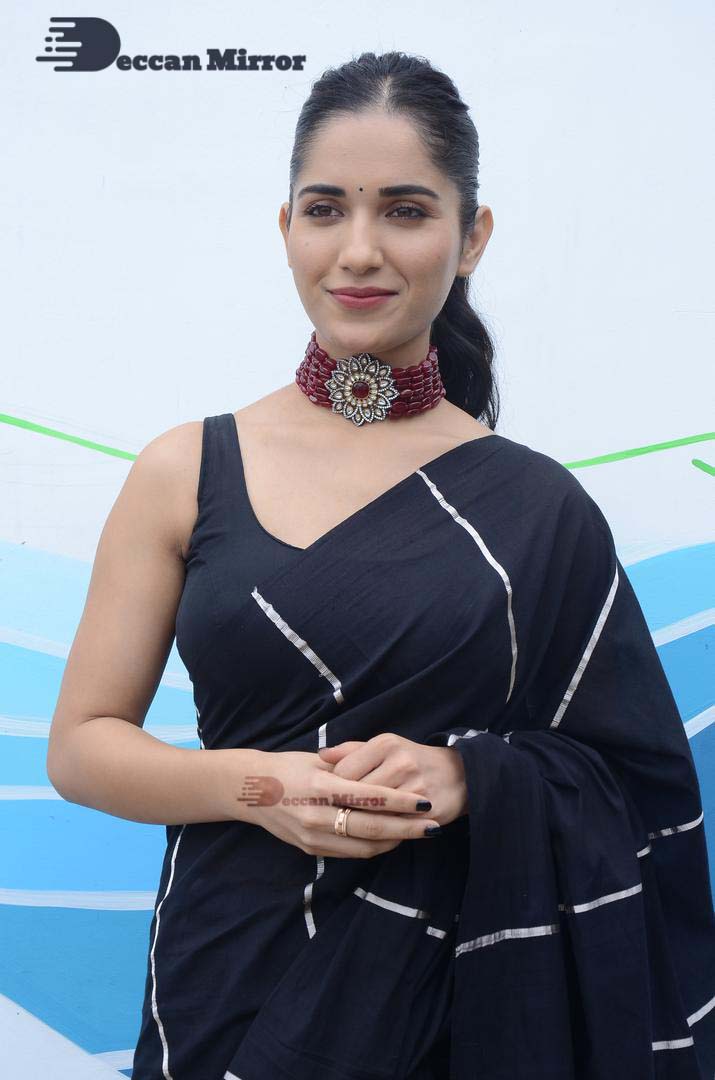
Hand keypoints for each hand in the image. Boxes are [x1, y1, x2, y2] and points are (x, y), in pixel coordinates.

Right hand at [227, 749, 440, 858]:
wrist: (249, 791)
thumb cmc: (288, 767)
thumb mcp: (318, 760)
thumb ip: (351, 768)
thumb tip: (389, 775)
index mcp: (319, 786)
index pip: (369, 796)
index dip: (400, 802)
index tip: (425, 802)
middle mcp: (315, 814)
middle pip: (371, 827)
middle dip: (407, 828)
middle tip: (434, 825)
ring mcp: (312, 836)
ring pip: (363, 846)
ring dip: (395, 841)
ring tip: (418, 833)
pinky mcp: (310, 849)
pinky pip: (350, 852)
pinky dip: (374, 847)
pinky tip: (391, 839)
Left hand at [317, 732, 467, 826]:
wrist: (457, 774)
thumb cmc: (410, 759)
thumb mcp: (382, 747)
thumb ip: (351, 751)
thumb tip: (321, 755)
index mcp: (385, 745)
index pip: (343, 771)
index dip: (332, 787)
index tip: (329, 794)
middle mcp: (400, 763)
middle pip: (357, 795)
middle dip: (342, 808)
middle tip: (332, 815)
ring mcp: (415, 788)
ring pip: (373, 815)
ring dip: (359, 824)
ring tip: (347, 827)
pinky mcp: (426, 812)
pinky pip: (394, 829)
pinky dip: (380, 835)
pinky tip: (371, 836)